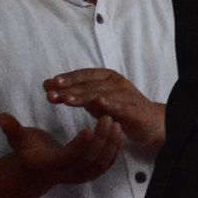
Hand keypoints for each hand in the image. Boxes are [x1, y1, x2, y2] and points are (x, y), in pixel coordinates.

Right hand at [0, 111, 124, 186]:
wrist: (37, 167)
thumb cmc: (28, 148)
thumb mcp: (18, 138)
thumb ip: (11, 127)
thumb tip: (0, 116)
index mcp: (49, 164)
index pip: (68, 157)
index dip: (80, 145)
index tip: (90, 128)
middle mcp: (66, 174)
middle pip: (88, 160)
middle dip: (101, 140)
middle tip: (108, 118)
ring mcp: (79, 177)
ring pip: (100, 164)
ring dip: (111, 144)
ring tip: (116, 123)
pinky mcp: (90, 174)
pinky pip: (107, 165)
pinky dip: (115, 150)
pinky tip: (119, 133)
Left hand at [44, 68, 165, 150]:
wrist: (149, 122)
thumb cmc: (119, 108)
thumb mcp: (94, 100)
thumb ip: (74, 93)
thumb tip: (48, 85)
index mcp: (107, 77)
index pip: (84, 75)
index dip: (68, 78)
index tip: (50, 83)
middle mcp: (116, 83)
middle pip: (90, 84)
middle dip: (70, 88)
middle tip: (51, 94)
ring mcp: (126, 95)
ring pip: (103, 93)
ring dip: (84, 96)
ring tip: (67, 100)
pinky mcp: (134, 109)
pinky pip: (121, 105)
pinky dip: (111, 103)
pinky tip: (100, 103)